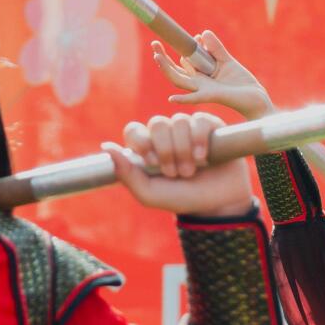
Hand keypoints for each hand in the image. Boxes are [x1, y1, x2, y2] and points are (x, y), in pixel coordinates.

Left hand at [101, 112, 252, 217]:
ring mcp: (187, 129)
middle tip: (175, 173)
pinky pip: (199, 120)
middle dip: (166, 150)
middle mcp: (166, 135)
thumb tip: (106, 147)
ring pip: (178, 121)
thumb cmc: (182, 199)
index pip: (134, 130)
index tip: (152, 162)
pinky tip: (204, 156)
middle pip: (156, 123)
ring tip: (192, 170)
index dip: (142, 142)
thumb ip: (127, 174)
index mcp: (148, 148)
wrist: (218, 205)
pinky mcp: (209, 126)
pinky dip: (199, 138)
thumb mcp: (150, 194)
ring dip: (184, 149)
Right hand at [151, 29, 272, 120]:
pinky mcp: (212, 96)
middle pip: (174, 71)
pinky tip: (172, 98)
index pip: (182, 62)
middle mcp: (198, 83)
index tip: (187, 37)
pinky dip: (183, 99)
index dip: (181, 49)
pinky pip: (195, 98)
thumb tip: (202, 33)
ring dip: (167, 69)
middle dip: (162, 58)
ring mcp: (203, 90)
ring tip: (156, 57)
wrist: (255, 98)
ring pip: (179, 81)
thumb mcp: (227, 60)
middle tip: (154, 44)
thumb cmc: (240, 83)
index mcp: (201, 75)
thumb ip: (215, 48)